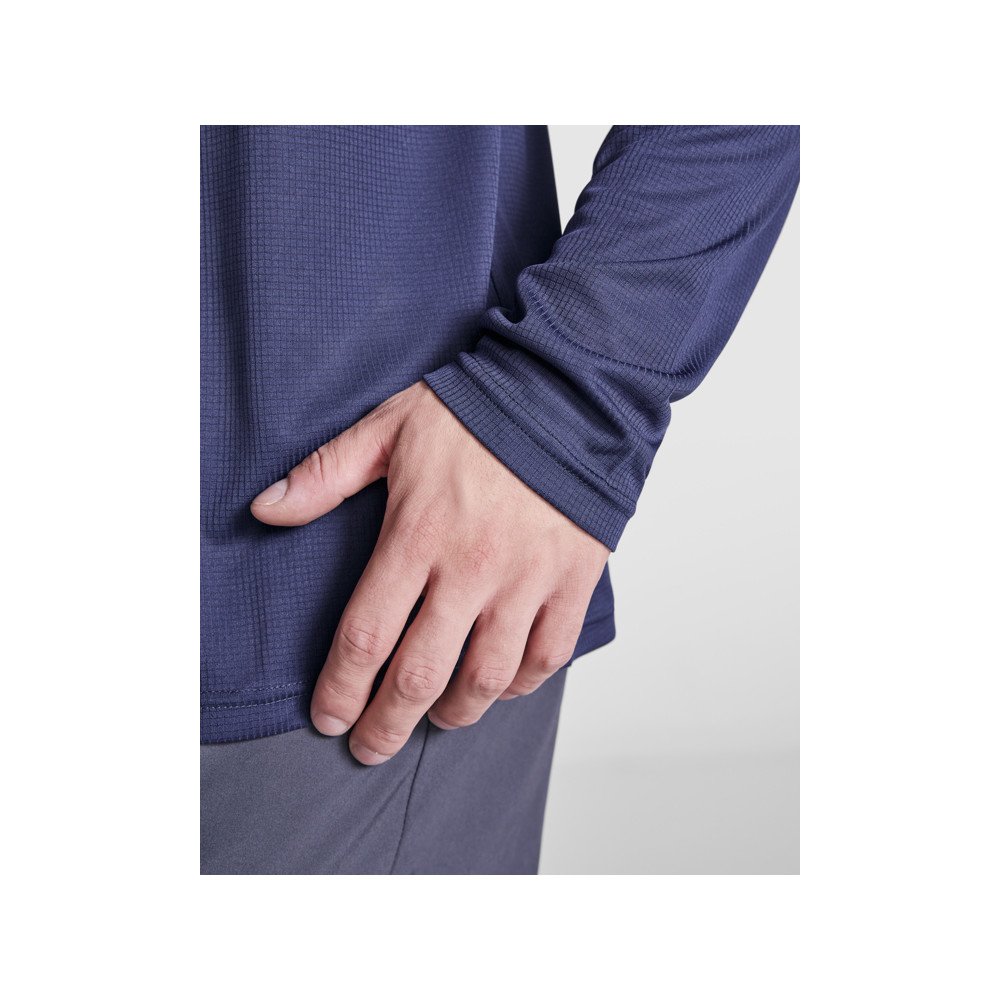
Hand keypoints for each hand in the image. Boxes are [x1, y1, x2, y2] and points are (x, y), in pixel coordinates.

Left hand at [251, 382, 609, 764]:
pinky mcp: (573, 581)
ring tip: (435, 720)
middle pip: (420, 675)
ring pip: (486, 678)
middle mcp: (471, 569)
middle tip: (370, 748)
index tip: (329, 717)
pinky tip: (500, 686)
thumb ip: (326, 474)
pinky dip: (521, 684)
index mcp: (418, 535)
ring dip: (454, 713)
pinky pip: (547, 655)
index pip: (366, 636)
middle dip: (387, 725)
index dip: (341, 688)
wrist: (566, 397)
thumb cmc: (477, 412)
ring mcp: (527, 580)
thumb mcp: (389, 428)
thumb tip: (265, 509)